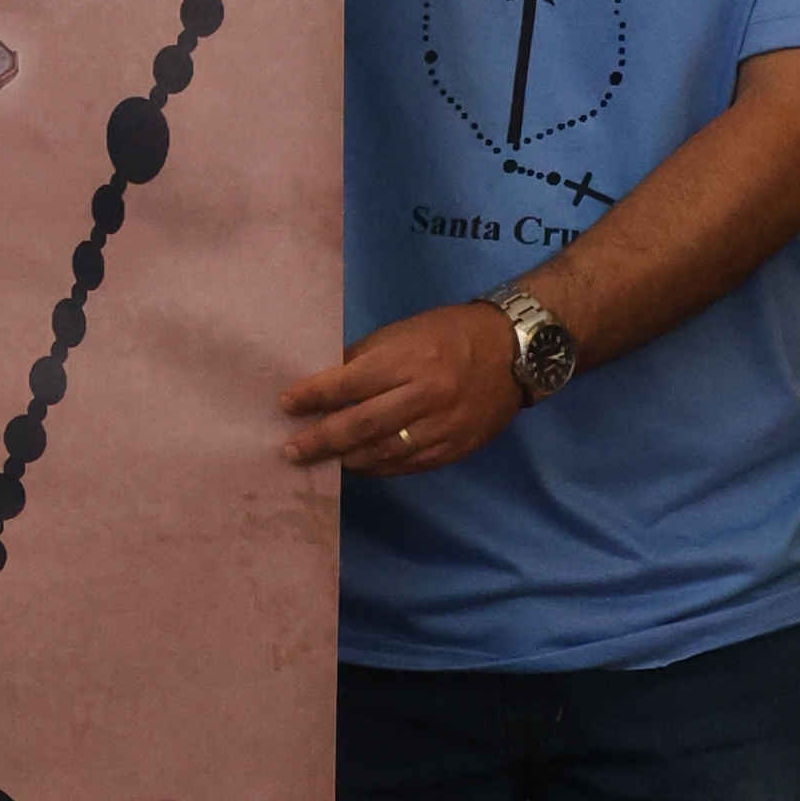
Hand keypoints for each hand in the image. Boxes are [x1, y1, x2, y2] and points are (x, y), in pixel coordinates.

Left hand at [281, 303, 522, 476]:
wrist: (515, 351)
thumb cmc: (449, 334)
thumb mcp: (403, 333)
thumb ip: (363, 359)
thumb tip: (322, 383)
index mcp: (409, 361)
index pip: (348, 384)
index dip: (313, 396)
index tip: (285, 404)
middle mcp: (425, 396)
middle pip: (361, 426)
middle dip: (320, 440)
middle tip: (291, 450)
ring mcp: (441, 427)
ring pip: (382, 453)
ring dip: (344, 459)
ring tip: (318, 461)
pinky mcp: (453, 449)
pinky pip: (406, 466)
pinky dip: (376, 468)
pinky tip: (356, 466)